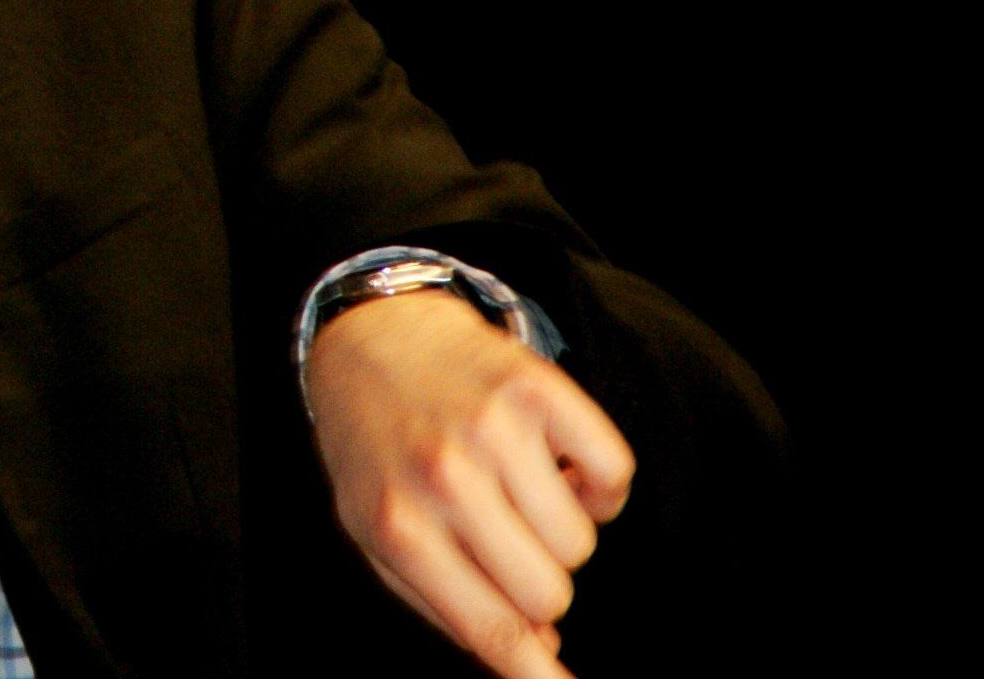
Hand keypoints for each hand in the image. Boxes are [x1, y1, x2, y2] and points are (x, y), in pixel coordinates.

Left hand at [305, 293, 634, 678]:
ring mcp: (492, 428)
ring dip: (558, 526)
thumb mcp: (377, 532)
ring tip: (515, 489)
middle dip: (535, 580)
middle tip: (501, 538)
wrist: (369, 338)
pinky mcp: (536, 386)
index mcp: (397, 527)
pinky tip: (555, 462)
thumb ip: (447, 602)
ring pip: (581, 540)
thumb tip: (538, 653)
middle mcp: (444, 478)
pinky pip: (613, 471)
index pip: (492, 629)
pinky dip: (597, 480)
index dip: (540, 678)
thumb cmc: (376, 448)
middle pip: (550, 592)